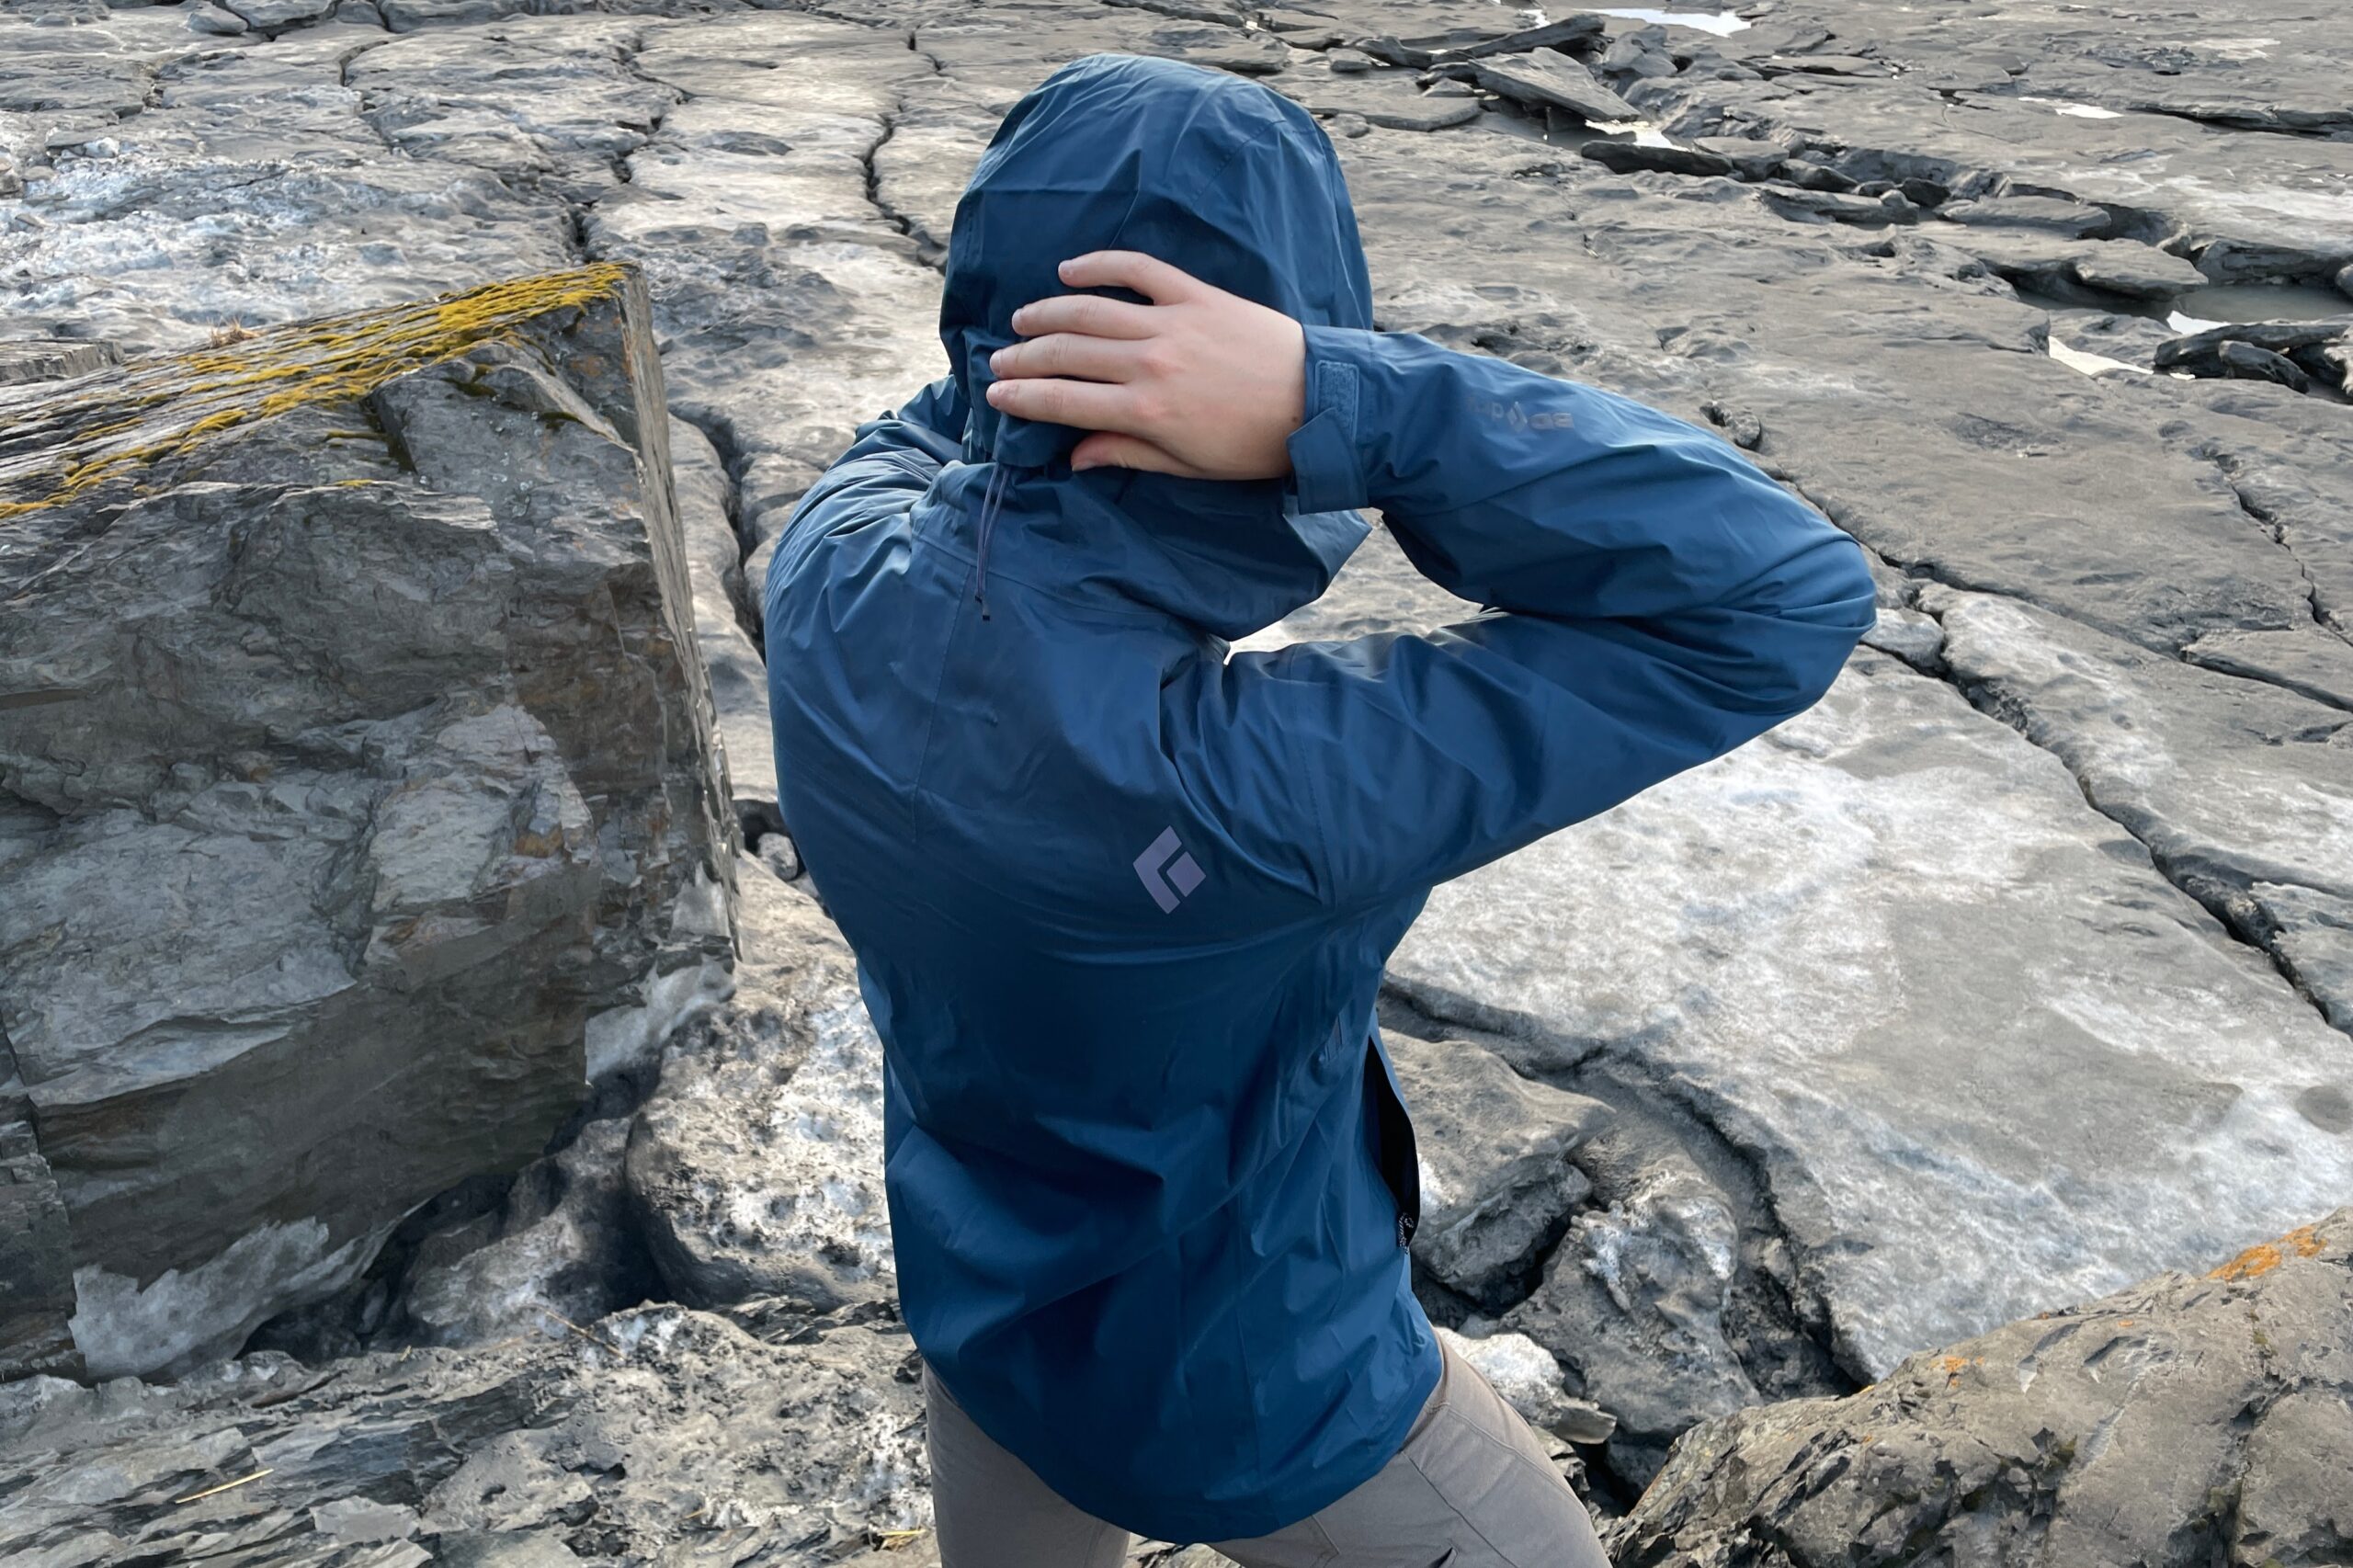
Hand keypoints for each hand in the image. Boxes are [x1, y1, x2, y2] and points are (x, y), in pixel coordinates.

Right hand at [984, 251, 1306, 480]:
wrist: (1318, 402)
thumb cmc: (1254, 444)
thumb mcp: (1188, 465)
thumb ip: (1127, 453)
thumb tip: (1074, 456)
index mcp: (1145, 410)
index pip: (1063, 401)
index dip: (1022, 399)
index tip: (996, 397)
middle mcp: (1149, 362)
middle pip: (1066, 353)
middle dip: (1024, 359)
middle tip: (999, 364)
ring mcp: (1171, 322)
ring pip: (1090, 310)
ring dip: (1048, 313)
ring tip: (1022, 321)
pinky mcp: (1196, 295)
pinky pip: (1138, 269)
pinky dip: (1100, 265)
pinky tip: (1070, 270)